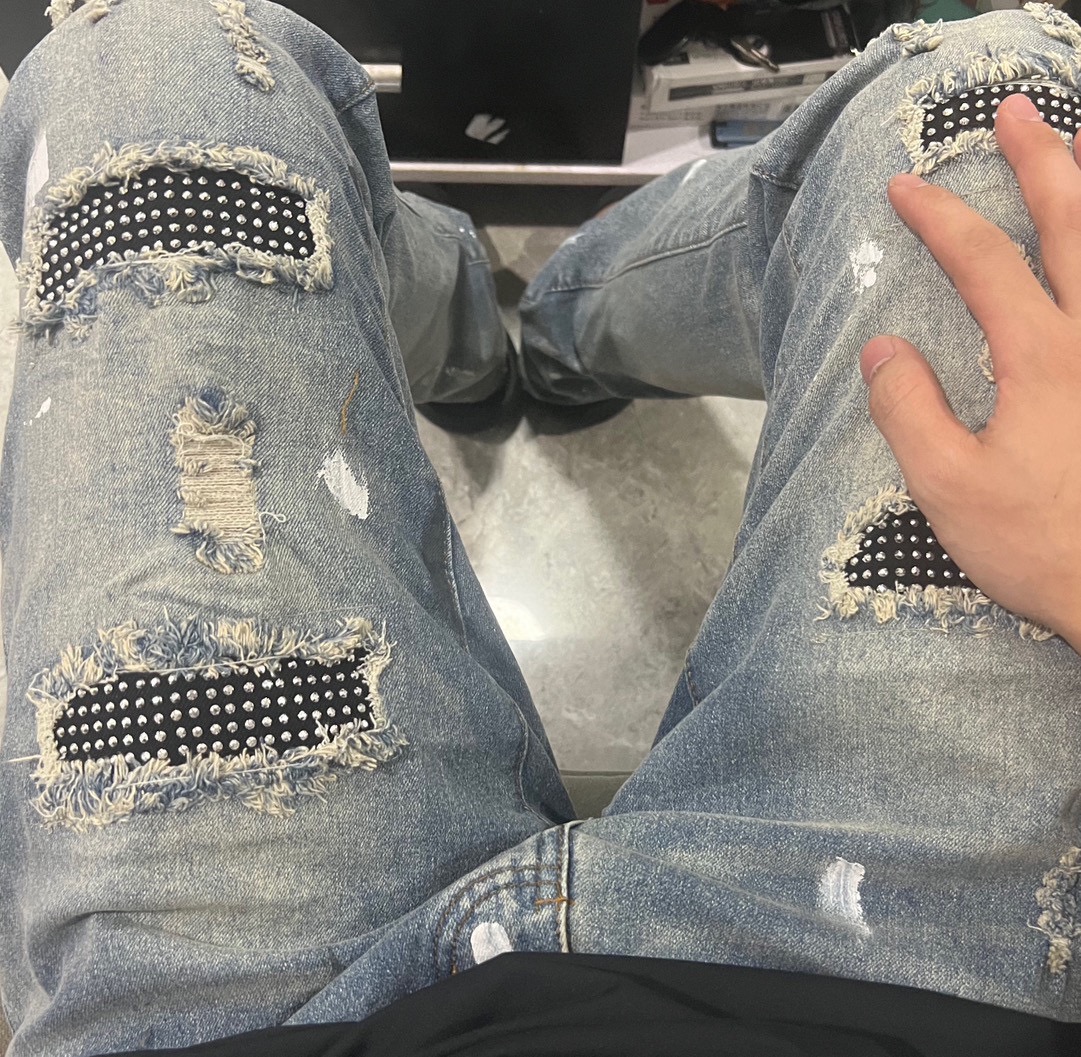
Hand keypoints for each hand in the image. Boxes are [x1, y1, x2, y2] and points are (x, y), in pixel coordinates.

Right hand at [861, 90, 1080, 650]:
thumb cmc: (1046, 545)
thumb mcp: (949, 486)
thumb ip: (908, 410)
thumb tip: (882, 349)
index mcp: (1043, 357)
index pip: (983, 262)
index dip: (940, 218)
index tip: (905, 189)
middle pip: (1073, 224)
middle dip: (1039, 162)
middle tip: (1015, 116)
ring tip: (1076, 150)